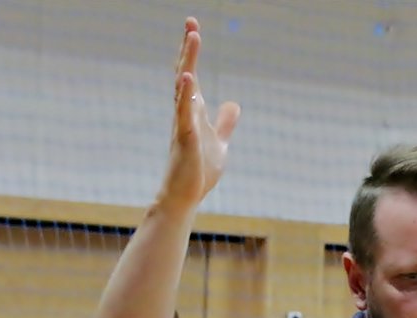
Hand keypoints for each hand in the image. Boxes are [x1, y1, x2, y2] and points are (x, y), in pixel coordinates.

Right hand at [159, 17, 241, 210]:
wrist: (185, 195)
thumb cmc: (198, 170)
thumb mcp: (219, 141)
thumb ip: (225, 122)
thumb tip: (233, 103)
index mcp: (192, 111)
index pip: (191, 76)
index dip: (191, 53)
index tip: (193, 28)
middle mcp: (184, 113)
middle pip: (185, 74)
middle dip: (189, 49)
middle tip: (191, 22)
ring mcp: (183, 124)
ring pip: (183, 88)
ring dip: (188, 62)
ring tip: (193, 38)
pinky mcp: (185, 139)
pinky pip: (184, 113)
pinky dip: (185, 95)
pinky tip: (187, 77)